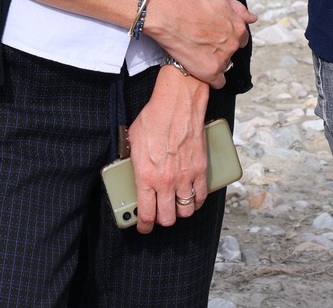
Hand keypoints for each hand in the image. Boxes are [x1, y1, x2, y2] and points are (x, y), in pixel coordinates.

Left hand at [128, 67, 209, 232]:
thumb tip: (131, 174)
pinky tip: (191, 198)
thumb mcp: (132, 142)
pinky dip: (196, 202)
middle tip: (159, 214)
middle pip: (167, 218)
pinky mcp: (201, 170)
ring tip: (175, 206)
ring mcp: (185, 177)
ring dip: (179, 212)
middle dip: (161, 220)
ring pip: (185, 211)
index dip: (143, 226)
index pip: (146, 214)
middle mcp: (166, 182)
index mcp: (146, 177)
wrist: (177, 104)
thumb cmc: (153, 119)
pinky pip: (201, 197)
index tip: (142, 227)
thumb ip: (133, 163)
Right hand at [141, 0, 254, 87]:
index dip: (227, 37)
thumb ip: (238, 9)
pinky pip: (218, 83)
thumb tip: (252, 18)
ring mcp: (224, 59)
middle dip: (221, 50)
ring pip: (224, 66)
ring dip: (214, 62)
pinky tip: (201, 71)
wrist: (170, 16)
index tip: (215, 37)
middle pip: (232, 53)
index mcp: (238, 28)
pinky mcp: (211, 72)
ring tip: (197, 54)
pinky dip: (211, 79)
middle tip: (204, 44)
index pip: (241, 39)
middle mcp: (234, 44)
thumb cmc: (192, 4)